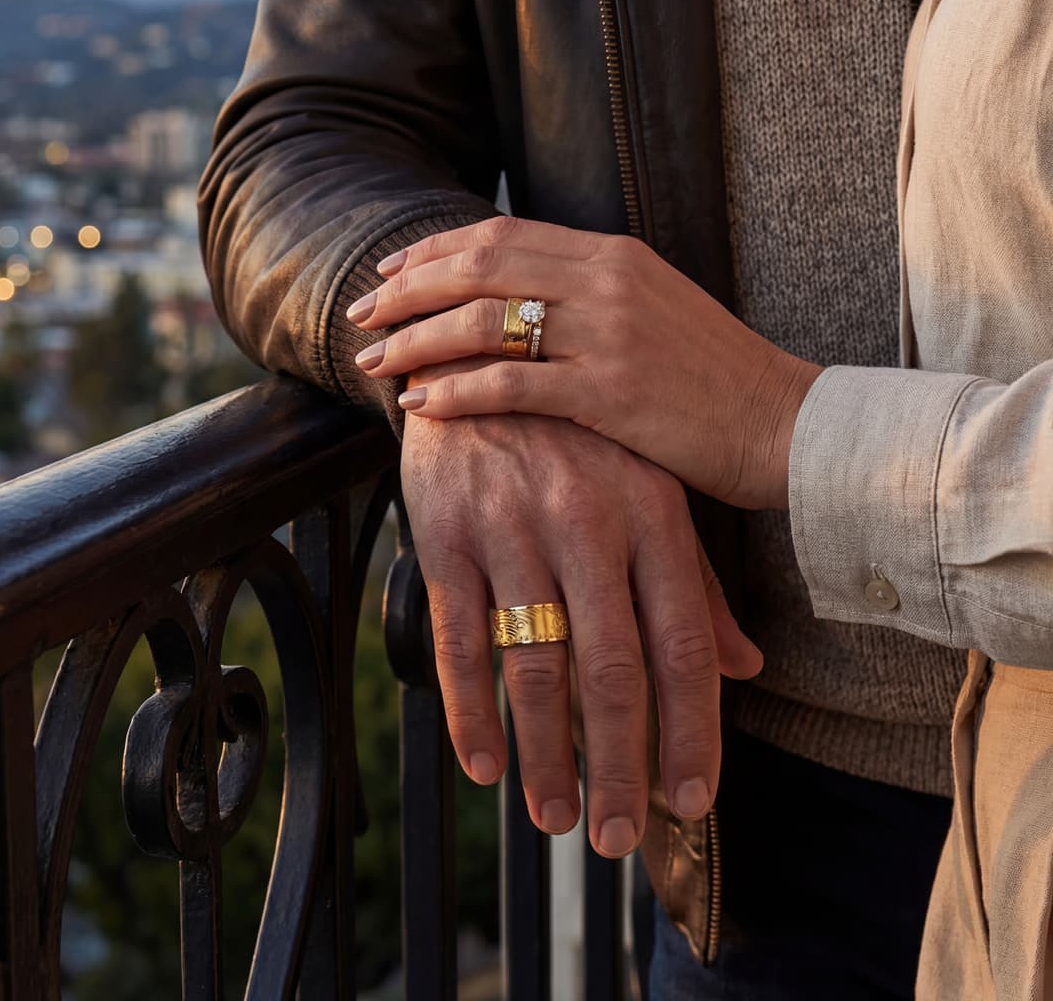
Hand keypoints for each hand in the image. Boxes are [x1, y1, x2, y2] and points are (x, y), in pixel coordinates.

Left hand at [350, 216, 822, 509]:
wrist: (785, 422)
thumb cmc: (714, 374)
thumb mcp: (654, 305)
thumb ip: (587, 290)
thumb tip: (517, 294)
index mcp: (612, 255)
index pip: (501, 235)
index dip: (435, 250)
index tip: (390, 270)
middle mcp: (604, 282)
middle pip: (477, 268)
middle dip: (406, 289)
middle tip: (360, 312)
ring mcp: (607, 335)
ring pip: (482, 323)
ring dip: (415, 340)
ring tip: (373, 361)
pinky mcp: (610, 394)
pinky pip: (510, 386)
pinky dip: (455, 391)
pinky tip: (420, 403)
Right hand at [400, 375, 761, 855]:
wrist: (476, 358)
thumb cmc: (578, 437)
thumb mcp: (651, 488)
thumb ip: (696, 580)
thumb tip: (747, 665)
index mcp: (652, 513)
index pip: (684, 645)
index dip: (691, 733)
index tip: (690, 801)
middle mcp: (587, 522)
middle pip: (612, 671)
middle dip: (620, 766)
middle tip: (616, 836)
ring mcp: (512, 528)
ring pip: (534, 666)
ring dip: (546, 755)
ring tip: (557, 815)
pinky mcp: (446, 534)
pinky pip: (458, 639)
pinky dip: (469, 709)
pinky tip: (483, 762)